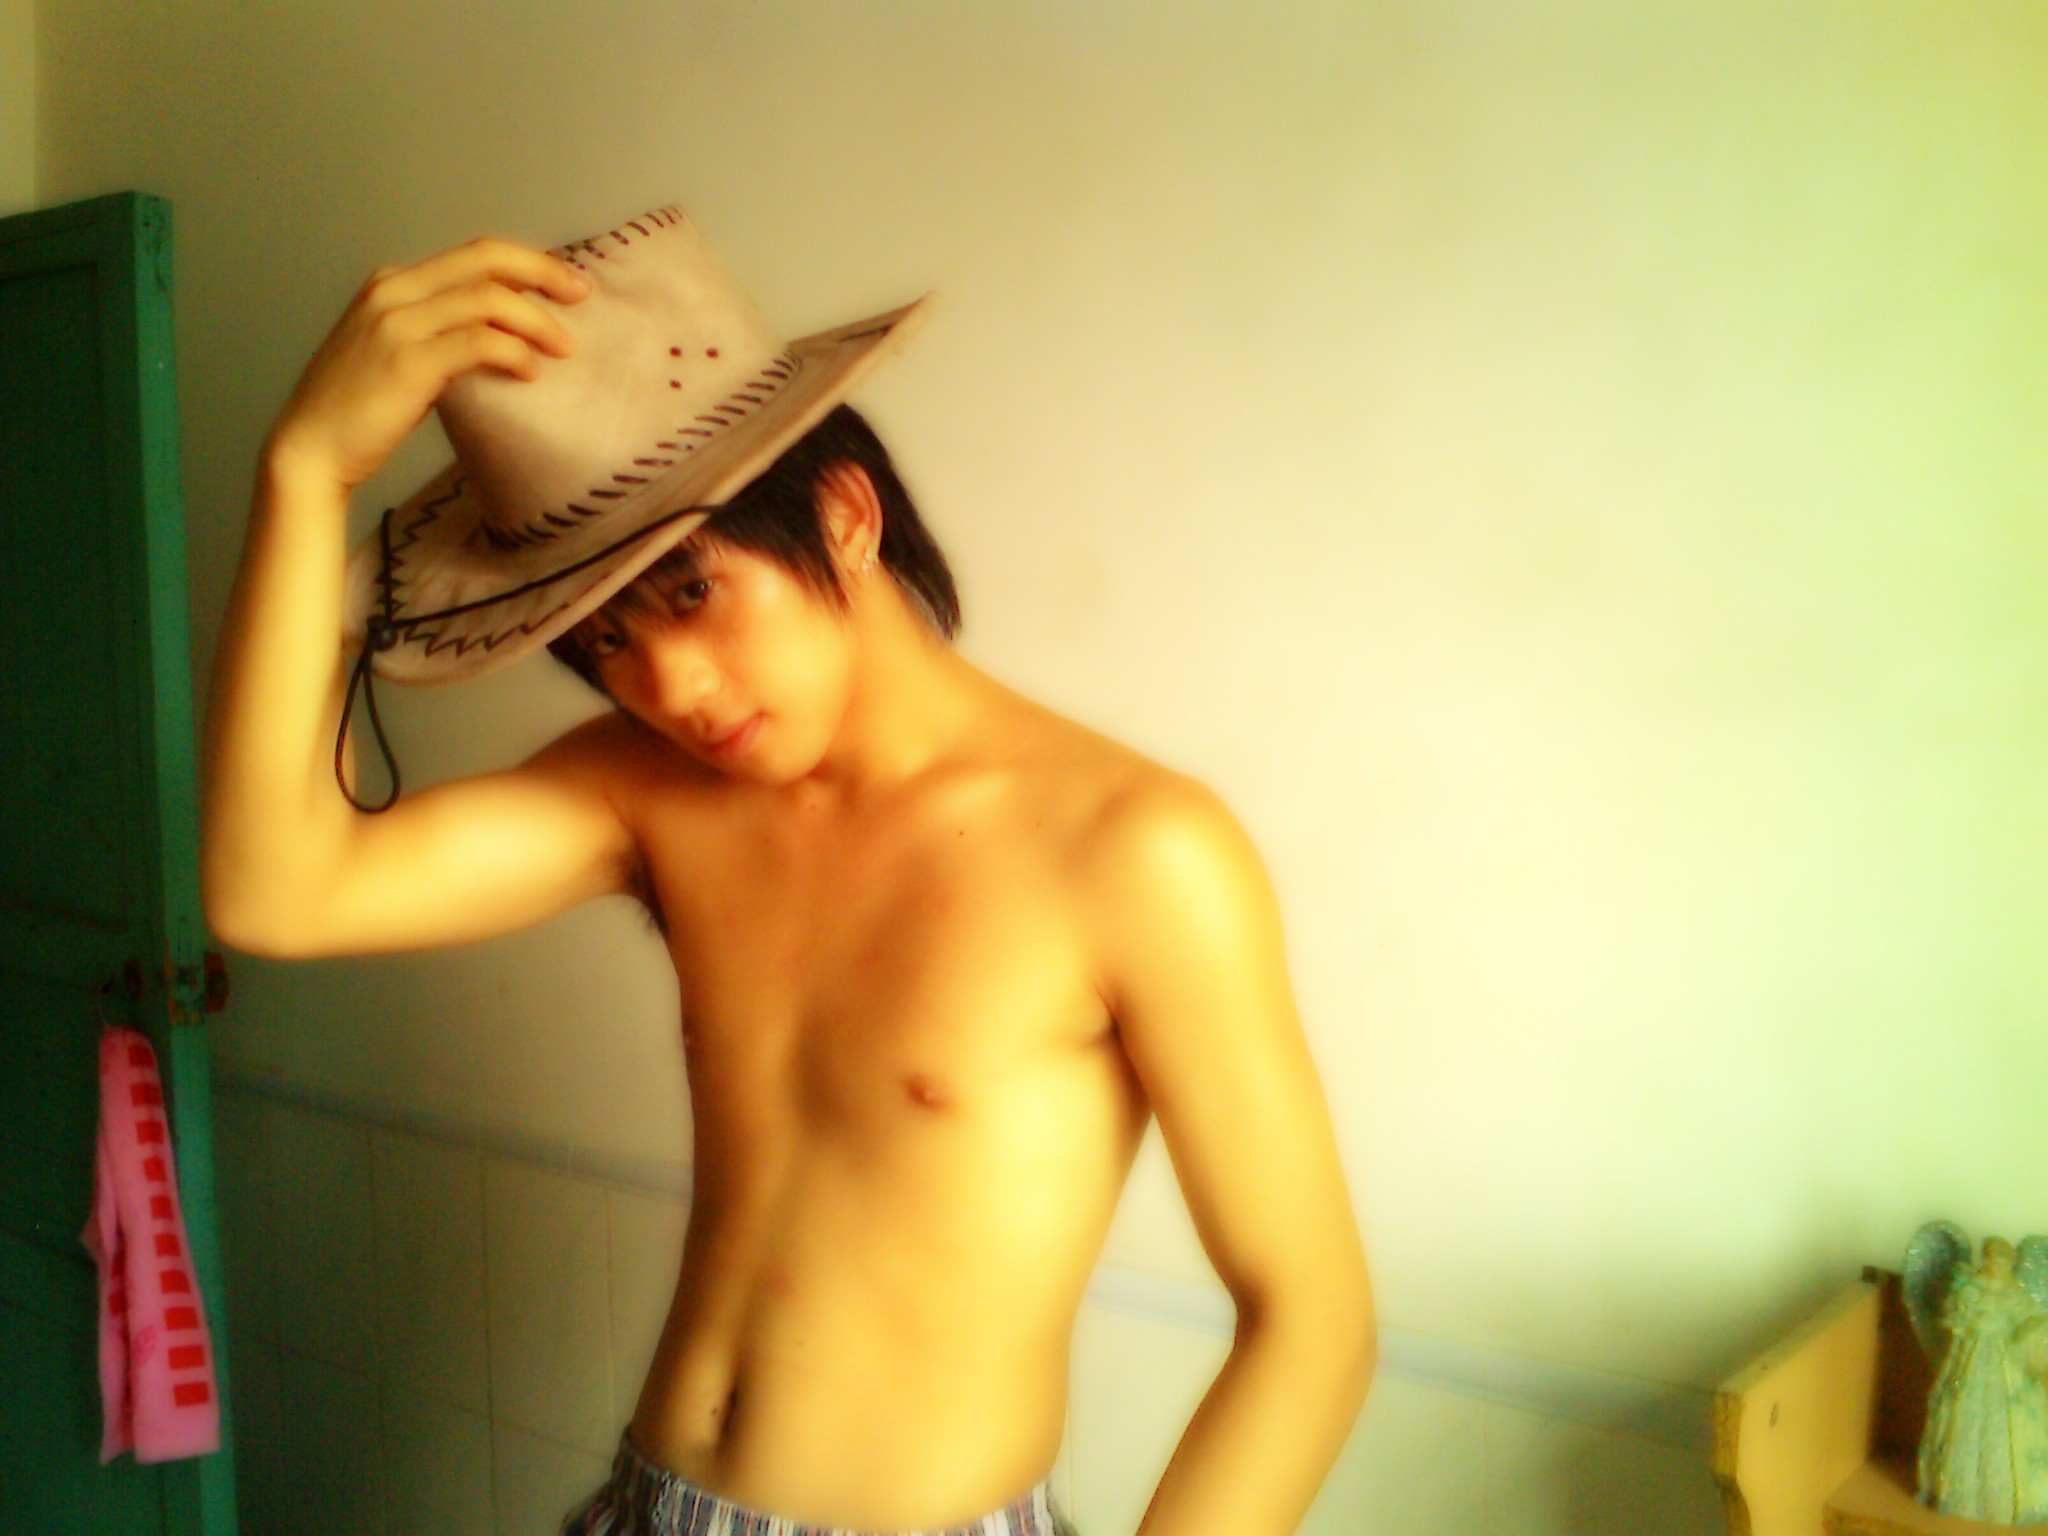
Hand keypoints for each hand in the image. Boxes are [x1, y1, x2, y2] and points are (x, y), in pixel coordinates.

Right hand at [263, 236, 590, 493]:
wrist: (310, 447)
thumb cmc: (360, 407)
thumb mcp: (398, 350)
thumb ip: (440, 330)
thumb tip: (502, 331)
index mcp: (394, 282)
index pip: (474, 254)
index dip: (527, 262)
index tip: (564, 283)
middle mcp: (394, 290)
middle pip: (486, 260)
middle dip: (543, 272)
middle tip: (583, 295)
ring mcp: (398, 323)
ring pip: (489, 300)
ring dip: (537, 321)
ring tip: (564, 348)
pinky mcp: (409, 361)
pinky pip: (479, 342)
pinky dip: (514, 352)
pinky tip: (529, 371)